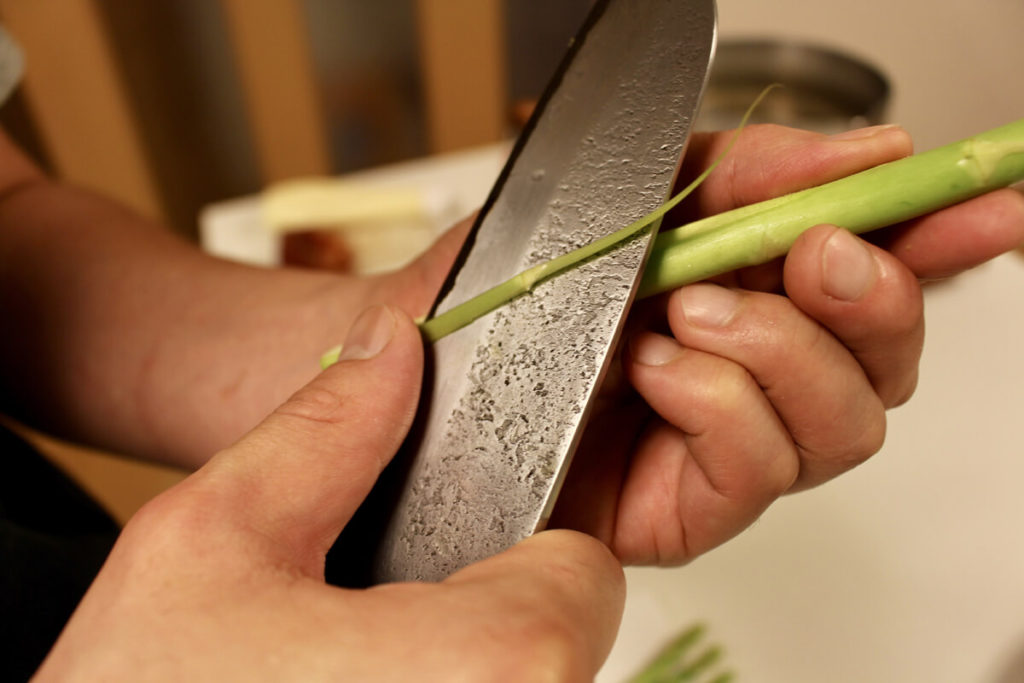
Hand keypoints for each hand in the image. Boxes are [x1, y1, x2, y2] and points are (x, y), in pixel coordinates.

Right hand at [36, 306, 623, 680]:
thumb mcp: (210, 540)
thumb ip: (323, 431)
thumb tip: (391, 351)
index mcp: (494, 665)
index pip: (582, 571)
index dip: (515, 541)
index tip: (450, 546)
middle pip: (562, 635)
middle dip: (486, 602)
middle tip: (378, 610)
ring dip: (463, 661)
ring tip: (360, 660)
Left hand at [550, 123, 1023, 563]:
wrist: (438, 365)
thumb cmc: (516, 290)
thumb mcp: (623, 198)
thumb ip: (735, 173)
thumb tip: (858, 153)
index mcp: (752, 292)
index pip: (876, 271)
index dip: (940, 240)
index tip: (980, 204)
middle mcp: (758, 373)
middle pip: (887, 359)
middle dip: (874, 297)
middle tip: (820, 253)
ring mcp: (731, 443)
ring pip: (846, 420)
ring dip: (781, 351)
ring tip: (691, 314)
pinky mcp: (695, 507)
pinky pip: (760, 466)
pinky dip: (719, 406)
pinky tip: (655, 375)